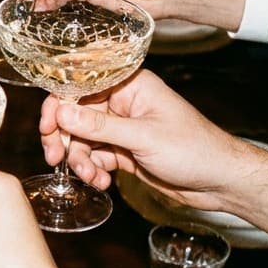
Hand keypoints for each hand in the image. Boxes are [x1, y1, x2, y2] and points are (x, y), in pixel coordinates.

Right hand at [38, 69, 252, 211]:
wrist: (220, 181)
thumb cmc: (195, 149)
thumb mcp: (143, 137)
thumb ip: (100, 126)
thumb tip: (61, 112)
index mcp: (131, 85)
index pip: (82, 85)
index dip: (59, 103)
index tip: (47, 125)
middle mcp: (123, 103)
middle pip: (75, 114)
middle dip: (63, 137)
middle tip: (55, 156)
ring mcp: (122, 128)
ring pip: (82, 138)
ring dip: (79, 158)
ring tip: (90, 176)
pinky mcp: (124, 151)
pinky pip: (95, 156)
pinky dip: (92, 170)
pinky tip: (102, 182)